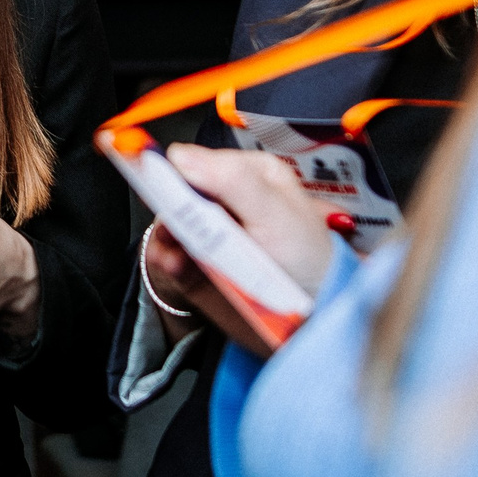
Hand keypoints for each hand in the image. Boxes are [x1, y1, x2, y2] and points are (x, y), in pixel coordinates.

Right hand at [148, 146, 338, 354]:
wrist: (313, 320)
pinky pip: (169, 254)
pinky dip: (168, 261)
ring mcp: (212, 230)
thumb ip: (233, 182)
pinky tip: (179, 268)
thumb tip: (183, 156)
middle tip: (176, 228)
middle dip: (171, 210)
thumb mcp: (276, 215)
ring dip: (168, 239)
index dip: (178, 174)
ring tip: (180, 257)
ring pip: (170, 223)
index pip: (199, 161)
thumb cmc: (309, 262)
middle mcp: (228, 198)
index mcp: (250, 174)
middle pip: (178, 191)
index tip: (164, 188)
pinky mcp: (200, 261)